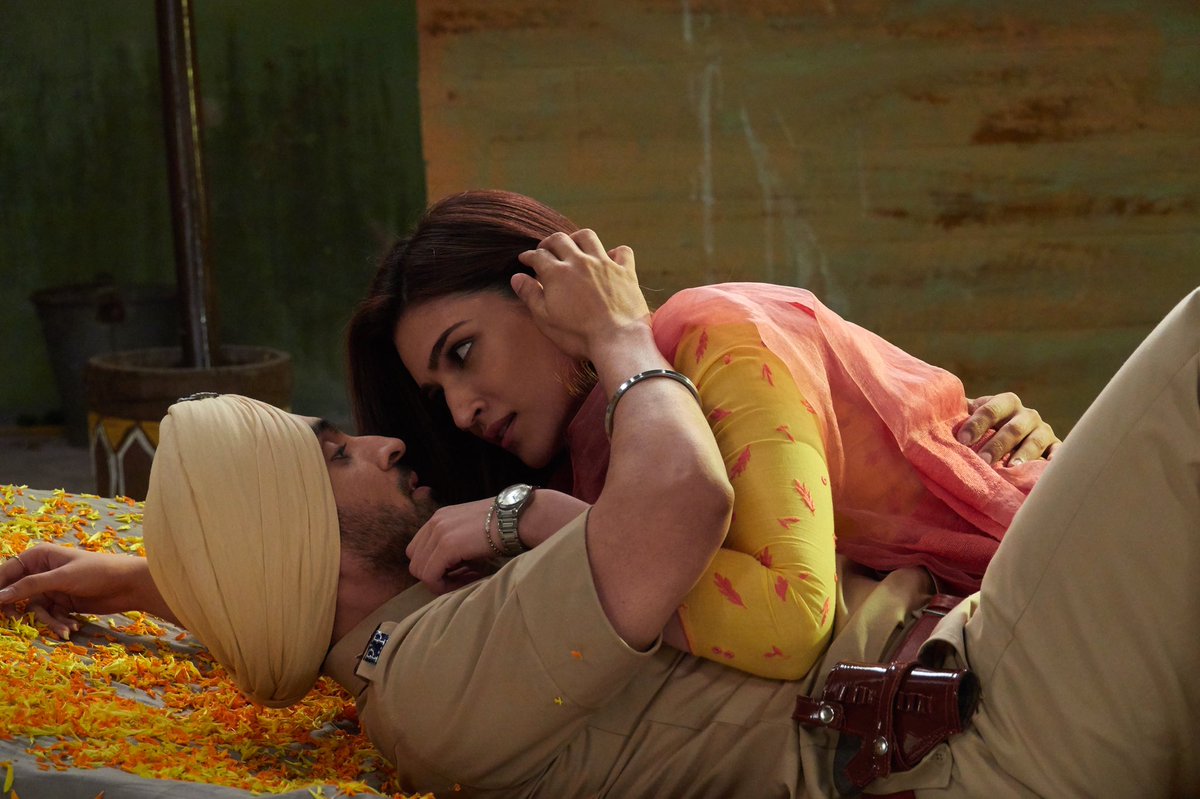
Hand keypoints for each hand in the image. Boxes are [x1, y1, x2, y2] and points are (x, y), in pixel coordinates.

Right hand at [0, 544, 170, 637]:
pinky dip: (59, 624)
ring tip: (65, 629)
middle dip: (16, 609)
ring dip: (48, 621)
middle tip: (13, 621)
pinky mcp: (62, 603)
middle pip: (16, 593)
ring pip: (34, 610)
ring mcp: (52, 588)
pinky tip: (71, 629)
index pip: (7, 572)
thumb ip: (29, 586)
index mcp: (39, 556)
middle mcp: (42, 572)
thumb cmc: (98, 572)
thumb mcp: (62, 578)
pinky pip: (50, 617)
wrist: (130, 585)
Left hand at [406, 489, 590, 593]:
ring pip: (420, 571)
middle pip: (415, 561)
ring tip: (466, 579)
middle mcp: (434, 522)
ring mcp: (438, 533)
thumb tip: (450, 569)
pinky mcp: (446, 546)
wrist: (520, 517)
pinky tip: (467, 579)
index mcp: (439, 518)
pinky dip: (444, 585)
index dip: (435, 566)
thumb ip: (456, 544)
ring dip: (441, 581)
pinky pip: (430, 576)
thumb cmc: (504, 525)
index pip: (418, 550)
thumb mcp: (472, 530)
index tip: (459, 571)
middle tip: (462, 577)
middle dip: (435, 575)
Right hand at [513, 229, 651, 362]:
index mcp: (557, 273)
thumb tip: (517, 277)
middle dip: (548, 242)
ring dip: (576, 238)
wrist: (617, 340)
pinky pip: (622, 251)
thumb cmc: (578, 335)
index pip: (538, 256)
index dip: (529, 256)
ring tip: (573, 246)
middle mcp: (580, 262)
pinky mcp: (625, 272)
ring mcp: (604, 264)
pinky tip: (610, 258)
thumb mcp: (546, 318)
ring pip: (588, 237)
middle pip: (560, 239)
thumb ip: (530, 295)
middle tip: (545, 250)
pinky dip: (615, 252)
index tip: (525, 259)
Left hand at [958, 393, 1061, 465]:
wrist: (1018, 431)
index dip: (976, 424)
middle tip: (982, 460)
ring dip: (1022, 455)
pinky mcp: (1055, 447)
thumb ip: (961, 415)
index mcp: (1007, 402)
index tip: (962, 440)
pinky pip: (1057, 453)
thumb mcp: (977, 416)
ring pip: (1034, 441)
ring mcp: (1043, 430)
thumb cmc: (989, 426)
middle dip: (997, 445)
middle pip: (1012, 428)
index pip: (991, 409)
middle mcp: (1027, 414)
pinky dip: (1053, 461)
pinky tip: (1046, 468)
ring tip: (1010, 468)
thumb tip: (930, 416)